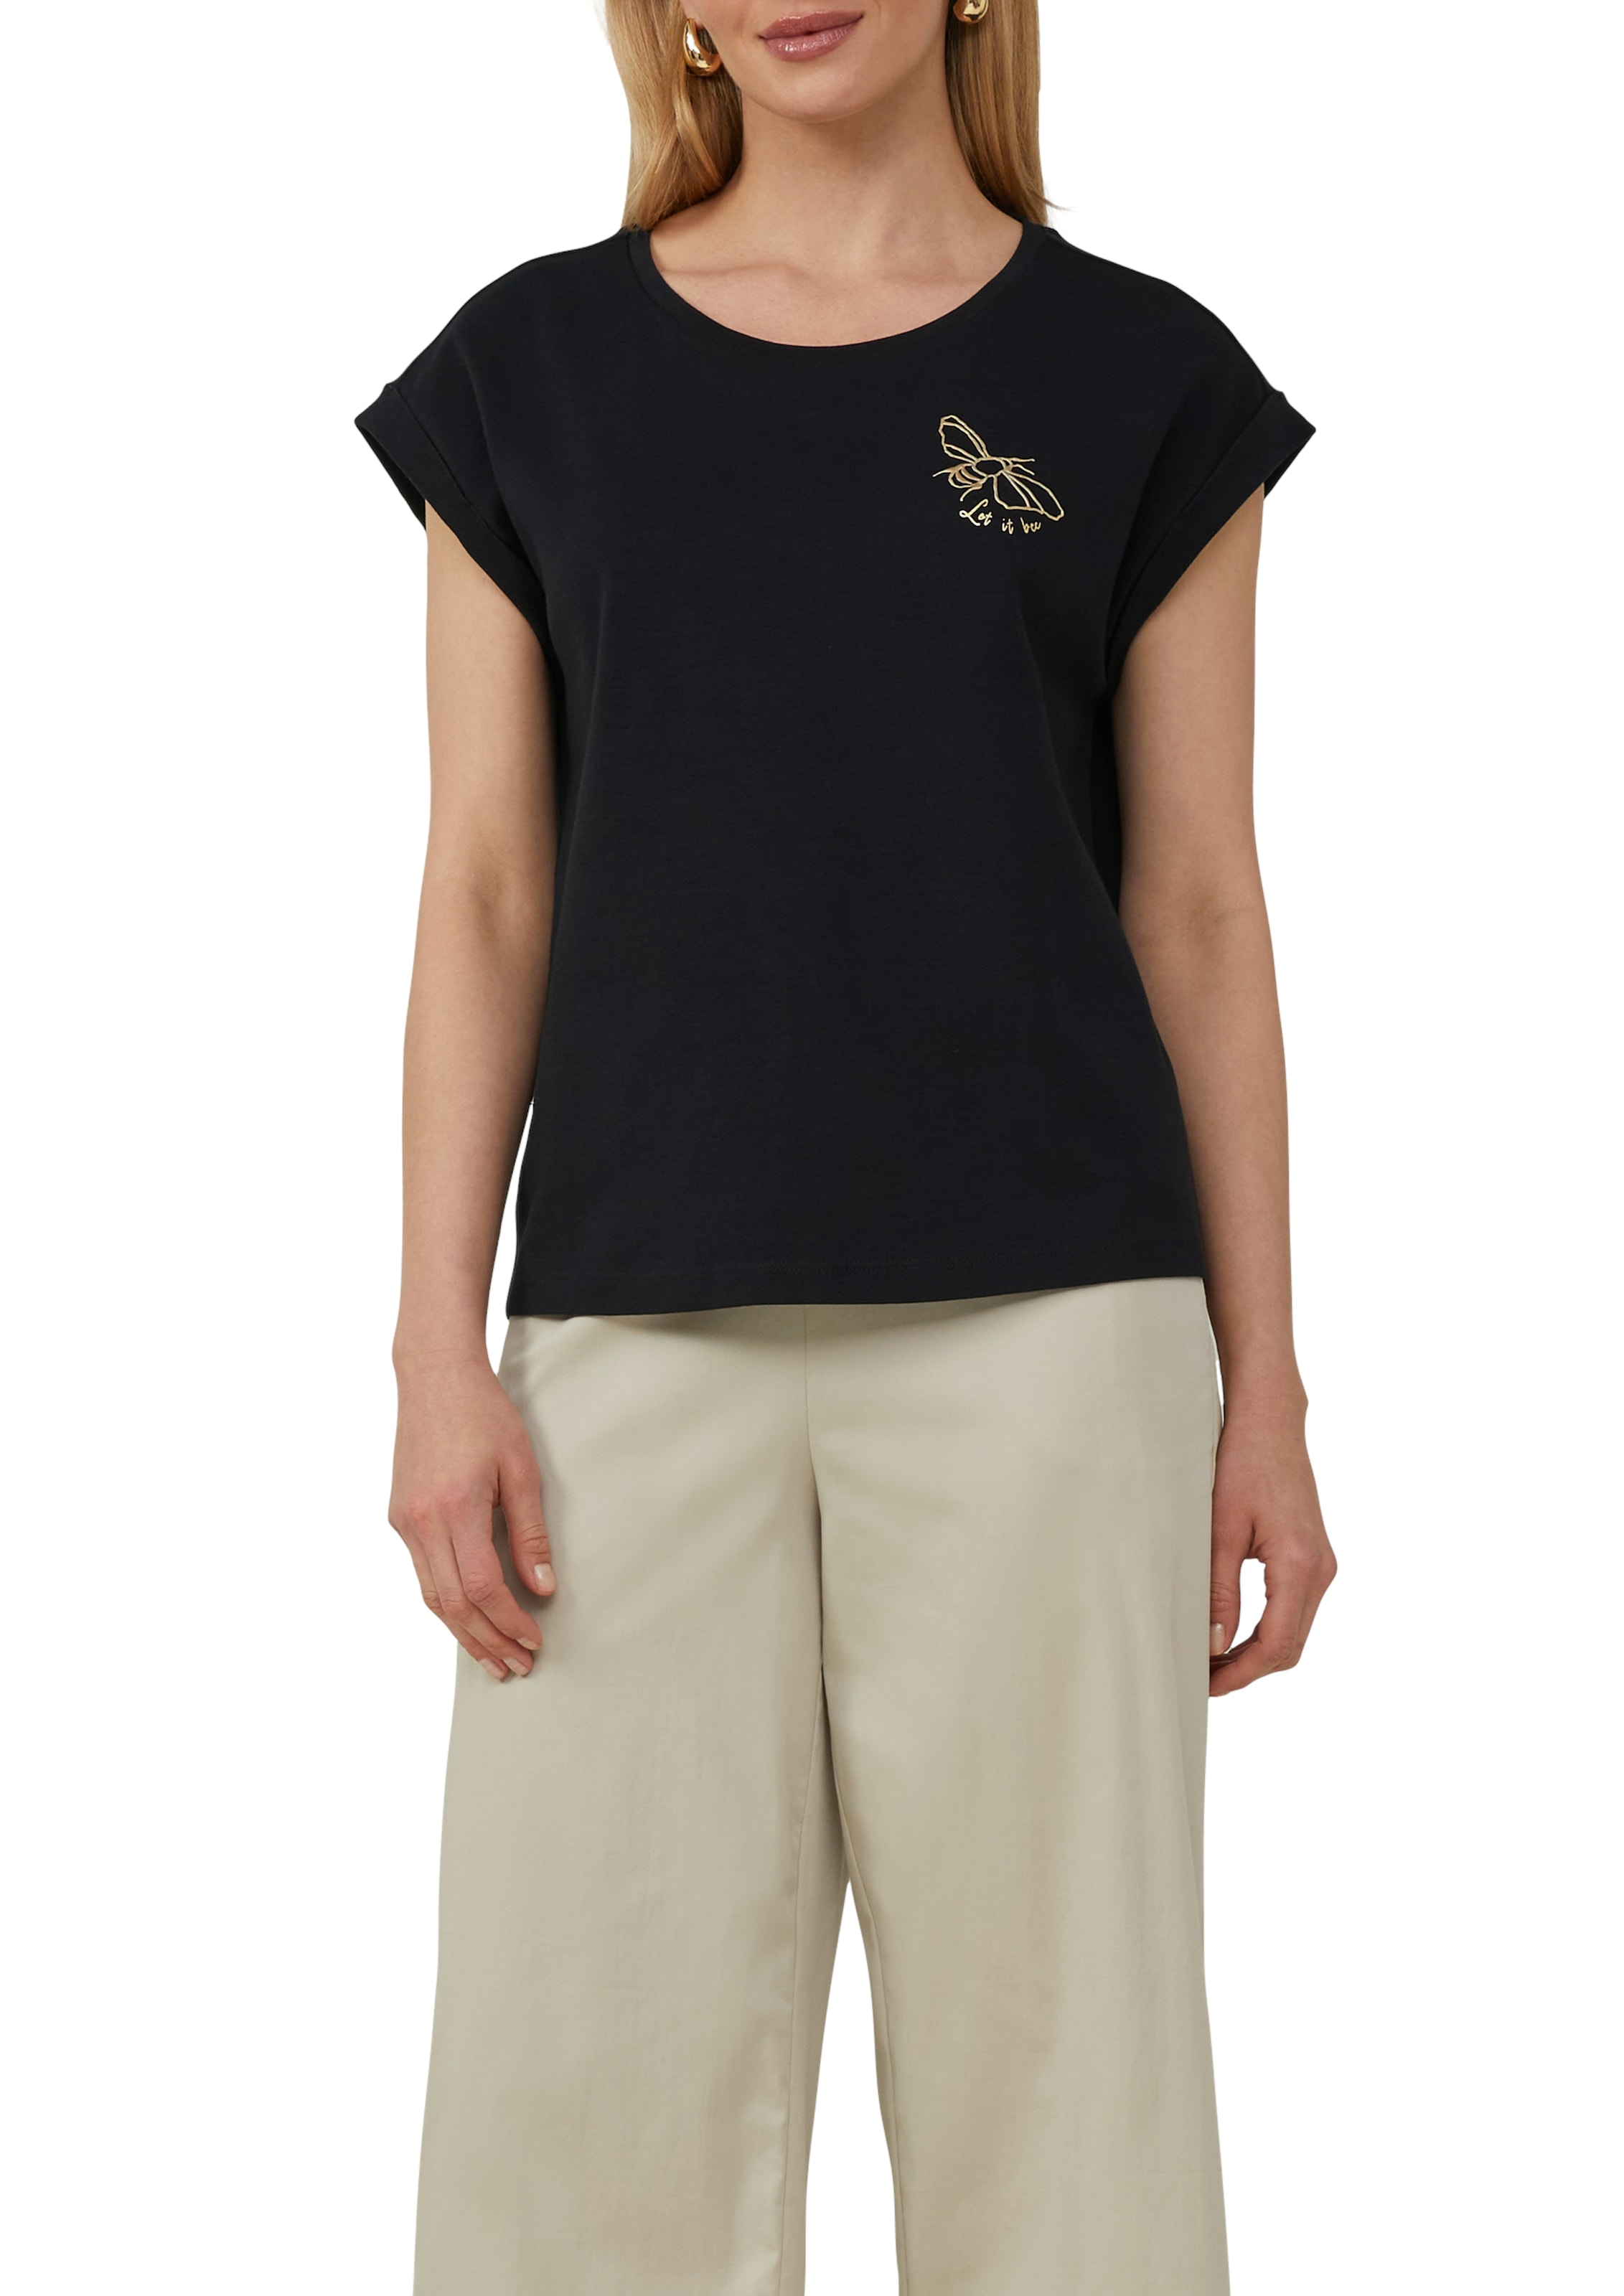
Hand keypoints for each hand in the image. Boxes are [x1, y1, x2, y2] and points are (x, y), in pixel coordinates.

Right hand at [389, 1357, 554, 1680]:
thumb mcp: (521, 1469)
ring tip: (493, 1658)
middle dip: (487, 1641)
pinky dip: (446, 1604)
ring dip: (464, 1633)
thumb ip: (530, 1532)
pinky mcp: (399, 1518)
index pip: (482, 1587)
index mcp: (455, 1508)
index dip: (509, 1622)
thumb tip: (541, 1587)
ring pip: (432, 1597)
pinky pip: (422, 1575)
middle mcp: (421, 1522)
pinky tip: (468, 1619)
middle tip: (517, 1666)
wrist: (433, 1378)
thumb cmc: (484, 1416)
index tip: (534, 1640)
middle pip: (453, 1604)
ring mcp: (404, 1522)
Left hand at [1208, 1393, 1335, 1694]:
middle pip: (1290, 1648)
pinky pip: (1296, 1609)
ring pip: (1294, 1632)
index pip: (1276, 1645)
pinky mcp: (1314, 1556)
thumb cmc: (1241, 1464)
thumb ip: (1219, 1592)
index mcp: (1299, 1566)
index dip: (1240, 1673)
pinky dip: (1268, 1629)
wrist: (1270, 1422)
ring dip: (1258, 1652)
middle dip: (1248, 1670)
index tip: (1206, 1685)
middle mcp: (1320, 1569)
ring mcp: (1322, 1564)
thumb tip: (1215, 1646)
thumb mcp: (1220, 1530)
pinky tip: (1234, 1631)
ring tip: (1212, 1659)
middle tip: (1204, 1679)